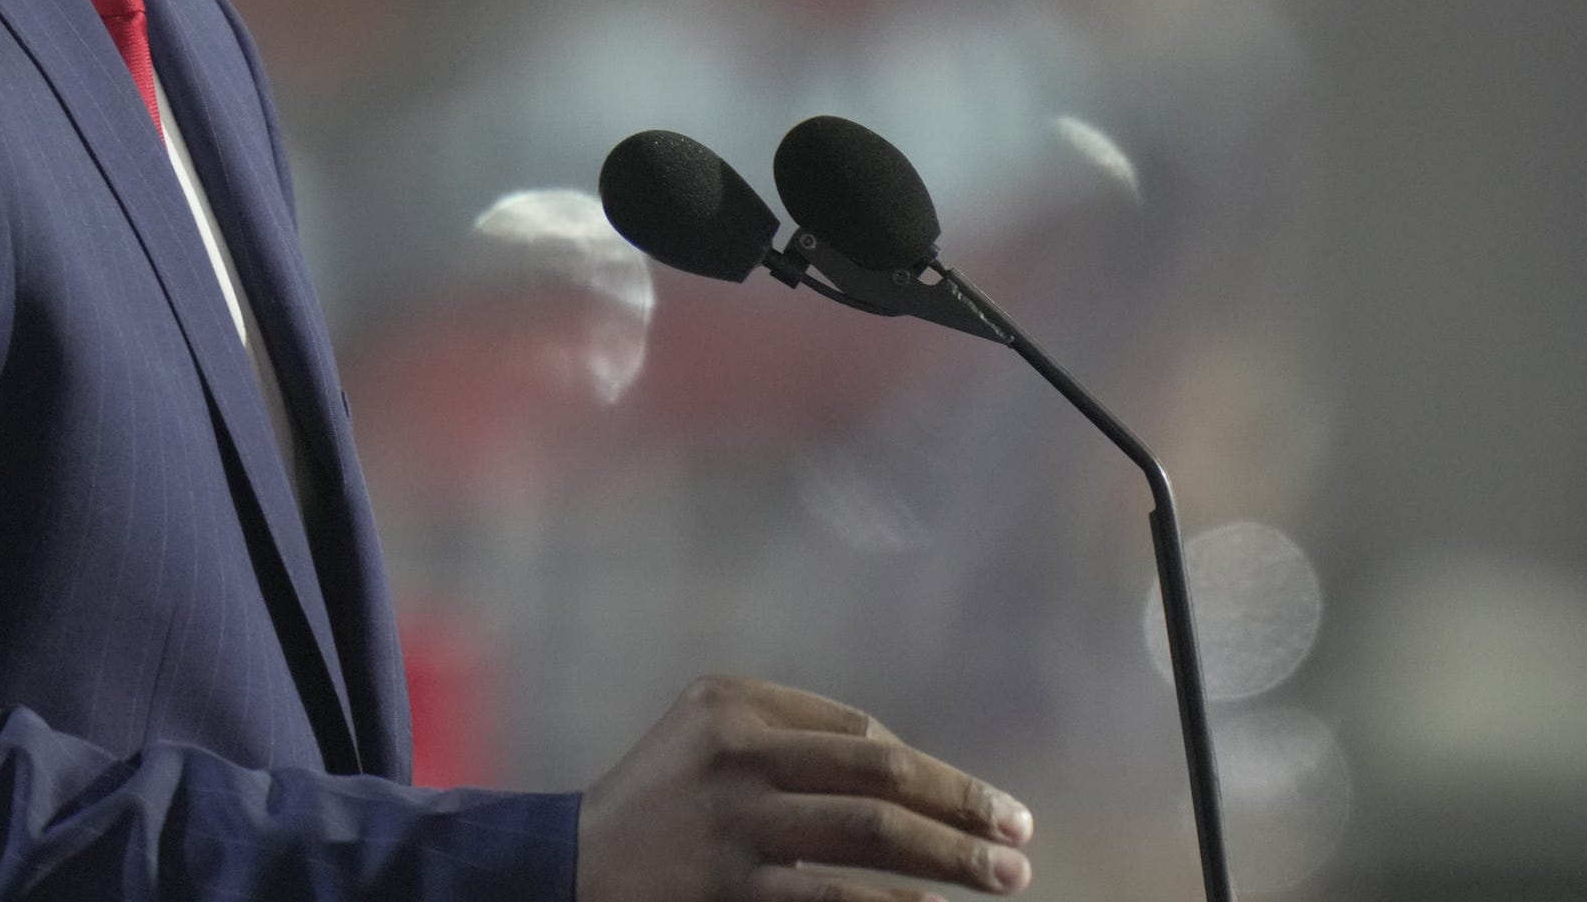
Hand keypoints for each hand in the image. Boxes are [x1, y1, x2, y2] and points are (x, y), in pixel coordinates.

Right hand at [574, 675, 1034, 901]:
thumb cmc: (659, 806)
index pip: (861, 736)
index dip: (934, 774)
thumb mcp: (707, 741)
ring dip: (953, 859)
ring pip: (870, 836)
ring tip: (1007, 879)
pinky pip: (834, 900)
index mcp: (732, 703)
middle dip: (963, 807)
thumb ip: (794, 739)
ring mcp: (731, 826)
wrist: (564, 874)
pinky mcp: (727, 892)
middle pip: (880, 777)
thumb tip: (912, 772)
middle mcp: (733, 754)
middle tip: (1022, 840)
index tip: (987, 808)